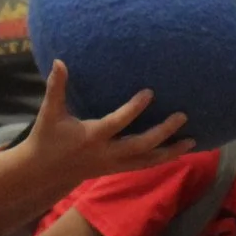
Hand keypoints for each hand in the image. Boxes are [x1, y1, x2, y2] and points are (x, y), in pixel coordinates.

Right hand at [17, 62, 191, 182]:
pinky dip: (161, 160)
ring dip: (170, 152)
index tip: (150, 92)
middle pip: (140, 146)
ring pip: (146, 162)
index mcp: (91, 137)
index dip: (134, 109)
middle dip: (162, 133)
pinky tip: (179, 152)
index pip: (117, 123)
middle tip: (182, 116)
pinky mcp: (116, 170)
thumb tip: (59, 61)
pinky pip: (143, 167)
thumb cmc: (47, 138)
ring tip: (192, 141)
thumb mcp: (49, 113)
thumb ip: (56, 88)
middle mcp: (106, 153)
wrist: (43, 173)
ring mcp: (113, 165)